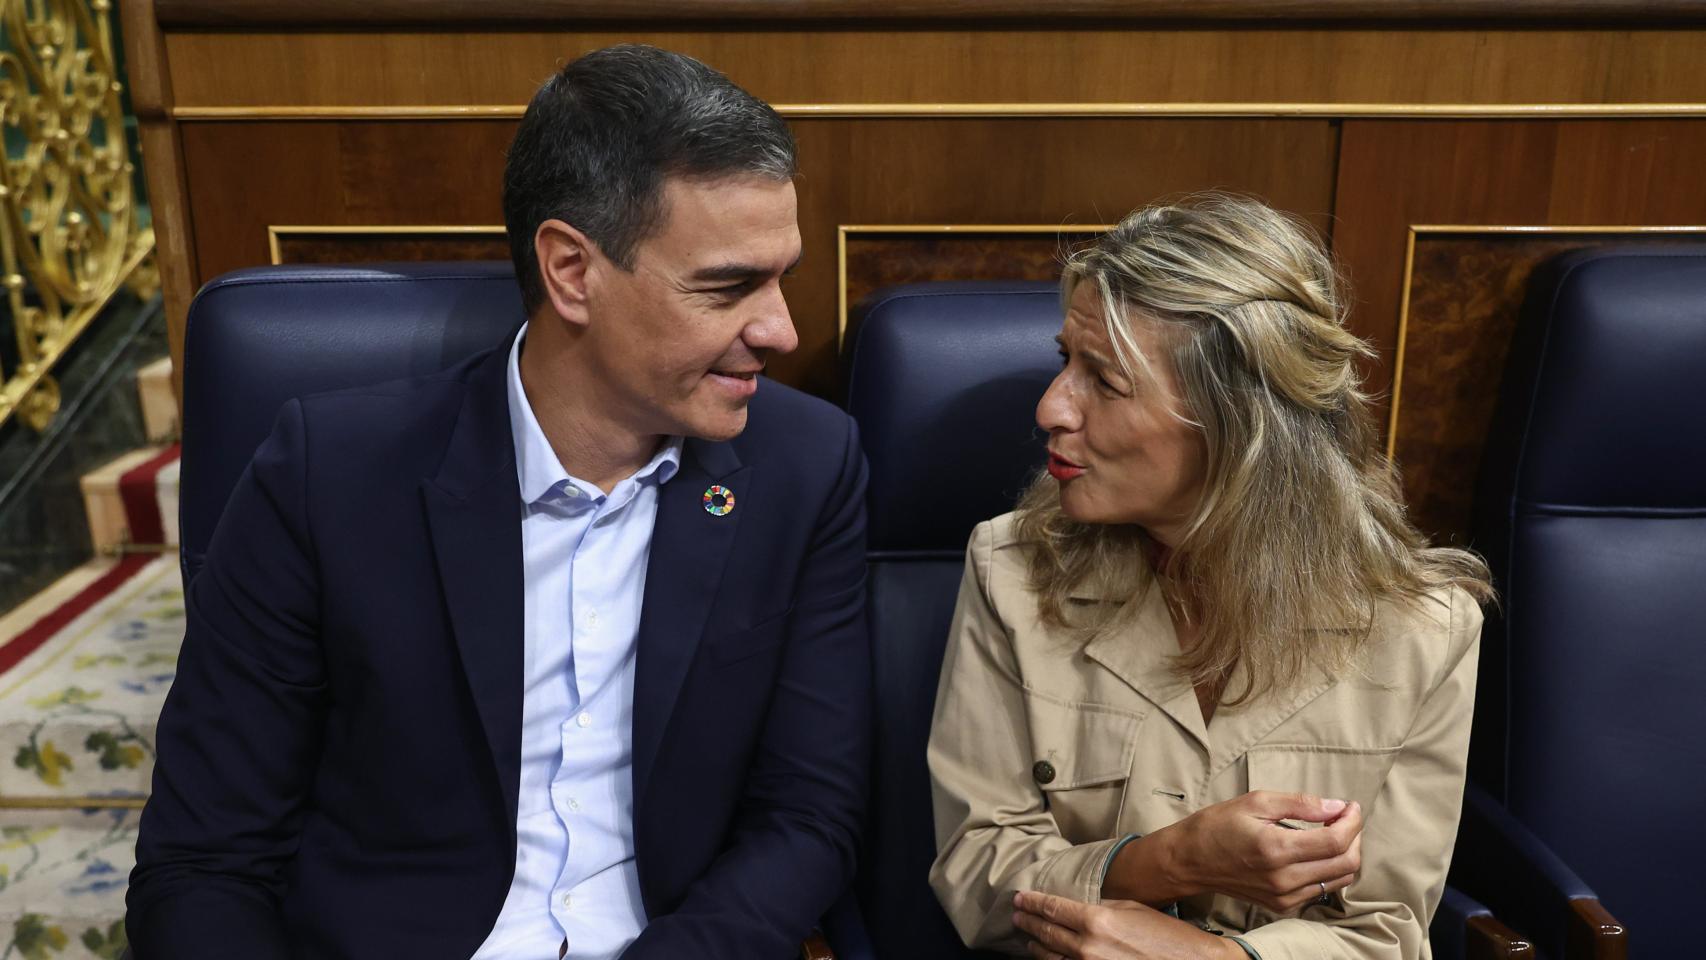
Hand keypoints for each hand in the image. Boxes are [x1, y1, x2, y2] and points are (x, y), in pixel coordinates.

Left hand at [1011, 892, 1245, 959]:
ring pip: (1050, 959)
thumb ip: (1100, 908)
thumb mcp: (1131, 909)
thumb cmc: (1165, 935)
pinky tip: (1049, 958)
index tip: (1020, 897)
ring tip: (1029, 938)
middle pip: (1047, 933)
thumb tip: (1078, 908)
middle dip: (1029, 922)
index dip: (1033, 902)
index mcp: (1097, 920)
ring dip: (1036, 946)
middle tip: (1017, 915)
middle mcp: (1088, 947)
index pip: (1053, 908)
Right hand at [1152, 791, 1361, 912]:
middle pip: (1345, 864)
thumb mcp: (1256, 801)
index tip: (1351, 805)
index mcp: (1276, 849)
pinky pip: (1322, 890)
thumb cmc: (1218, 825)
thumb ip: (1301, 804)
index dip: (1352, 821)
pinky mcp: (1282, 905)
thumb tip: (1336, 806)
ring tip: (1333, 832)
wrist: (1190, 861)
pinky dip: (1329, 869)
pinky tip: (1317, 851)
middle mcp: (1284, 879)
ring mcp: (1284, 897)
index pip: (1335, 841)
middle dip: (1354, 837)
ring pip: (1339, 880)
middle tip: (1344, 817)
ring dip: (1345, 854)